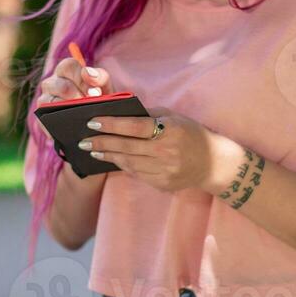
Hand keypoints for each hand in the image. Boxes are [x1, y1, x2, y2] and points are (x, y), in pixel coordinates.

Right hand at [33, 58, 112, 141]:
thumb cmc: (98, 98)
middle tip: (89, 106)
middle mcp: (52, 83)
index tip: (95, 92)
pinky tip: (72, 129)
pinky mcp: (42, 118)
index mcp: (66, 71)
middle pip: (59, 85)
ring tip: (82, 117)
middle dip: (76, 96)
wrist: (97, 121)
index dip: (80, 77)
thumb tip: (89, 74)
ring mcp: (44, 100)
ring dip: (66, 110)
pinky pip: (44, 121)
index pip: (67, 66)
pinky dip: (58, 125)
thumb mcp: (104, 86)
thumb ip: (100, 77)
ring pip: (49, 102)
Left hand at [76, 106, 244, 193]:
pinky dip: (122, 165)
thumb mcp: (174, 117)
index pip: (134, 127)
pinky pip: (136, 173)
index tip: (92, 122)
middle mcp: (166, 152)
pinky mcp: (162, 184)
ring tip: (93, 149)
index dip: (111, 125)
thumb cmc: (190, 134)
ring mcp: (164, 171)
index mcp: (169, 131)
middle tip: (83, 141)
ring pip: (128, 163)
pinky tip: (112, 158)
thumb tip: (119, 112)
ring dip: (108, 155)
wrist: (213, 163)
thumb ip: (148, 115)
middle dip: (102, 143)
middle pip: (126, 147)